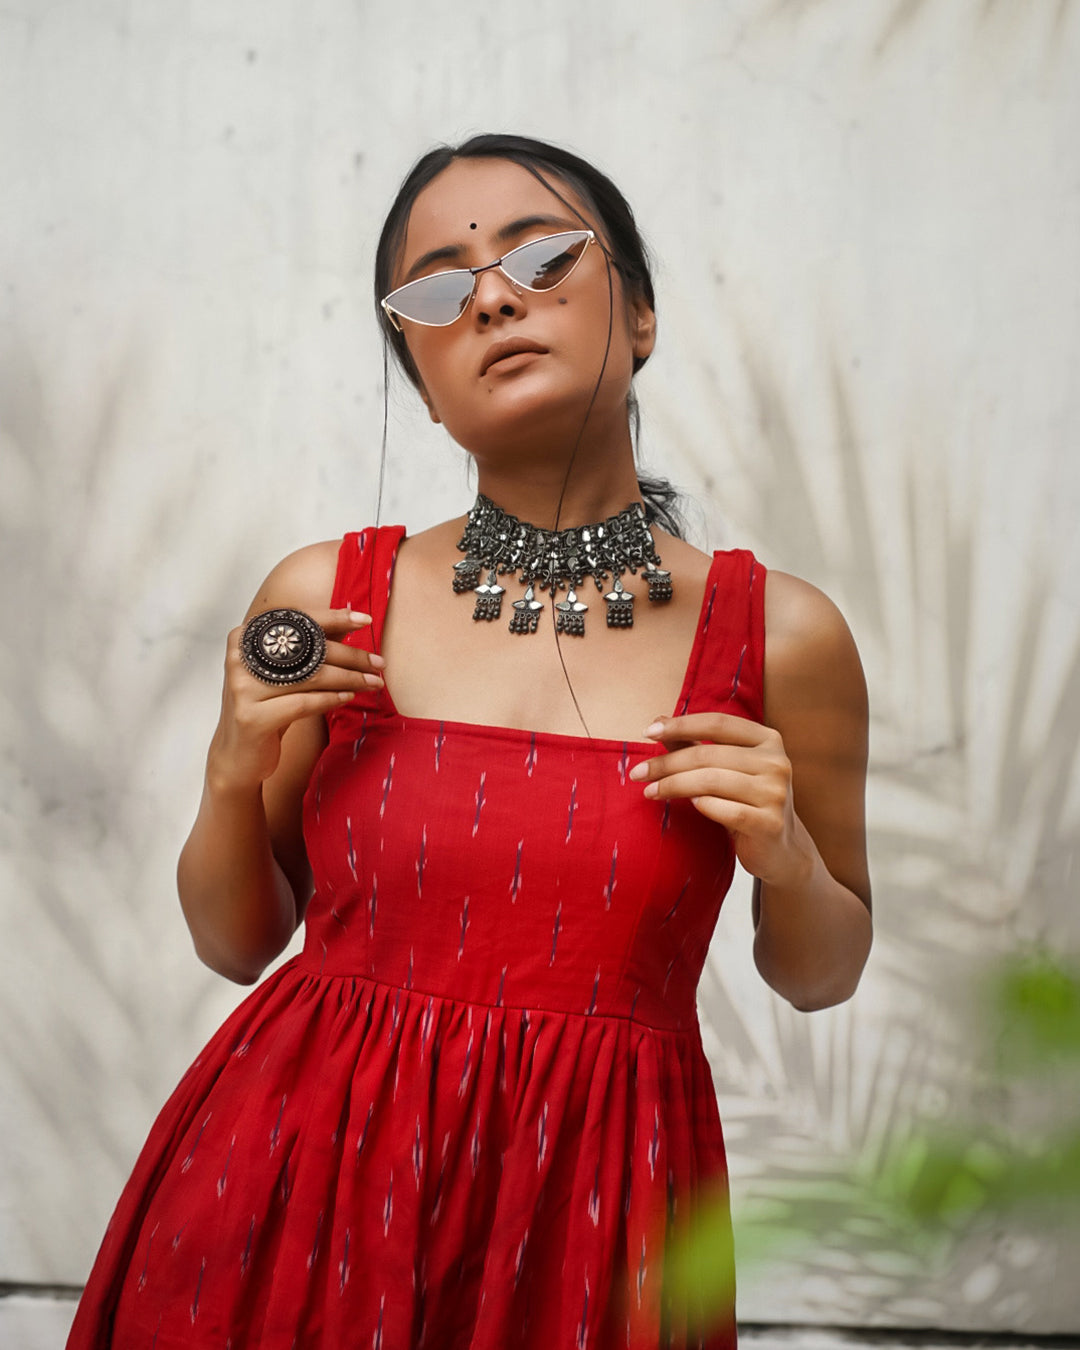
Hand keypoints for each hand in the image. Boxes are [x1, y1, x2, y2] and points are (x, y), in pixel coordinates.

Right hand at [209, 608, 383, 790]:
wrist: (238, 756)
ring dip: (349, 679)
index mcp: (244, 638)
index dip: (334, 618)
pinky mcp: (252, 718)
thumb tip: (350, 622)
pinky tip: (349, 697)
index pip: (297, 622)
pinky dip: (330, 699)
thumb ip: (311, 648)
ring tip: (373, 682)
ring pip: (311, 677)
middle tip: (379, 663)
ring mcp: (243, 689)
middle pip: (308, 650)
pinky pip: (303, 703)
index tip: (365, 620)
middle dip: (351, 656)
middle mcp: (239, 659)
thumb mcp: (287, 674)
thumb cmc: (267, 708)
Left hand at [628, 713, 815, 889]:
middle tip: (638, 773)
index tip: (647, 731)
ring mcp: (776, 793)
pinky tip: (687, 805)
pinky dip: (700, 805)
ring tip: (650, 791)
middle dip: (667, 763)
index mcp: (768, 740)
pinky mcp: (769, 823)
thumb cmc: (745, 801)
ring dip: (673, 785)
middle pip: (708, 754)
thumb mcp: (725, 768)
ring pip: (711, 781)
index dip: (680, 725)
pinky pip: (723, 810)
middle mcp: (777, 762)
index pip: (718, 723)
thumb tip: (658, 719)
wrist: (780, 848)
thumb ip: (694, 744)